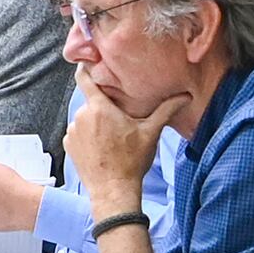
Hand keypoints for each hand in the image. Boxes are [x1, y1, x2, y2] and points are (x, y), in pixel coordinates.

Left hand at [66, 70, 186, 200]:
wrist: (113, 190)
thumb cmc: (132, 161)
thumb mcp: (151, 132)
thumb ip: (166, 110)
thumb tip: (185, 96)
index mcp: (99, 108)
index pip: (84, 79)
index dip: (85, 69)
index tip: (89, 63)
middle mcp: (81, 116)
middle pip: (91, 102)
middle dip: (103, 107)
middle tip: (118, 118)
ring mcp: (72, 131)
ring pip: (84, 119)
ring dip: (95, 123)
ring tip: (111, 137)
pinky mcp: (67, 145)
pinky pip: (78, 133)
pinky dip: (87, 136)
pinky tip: (101, 147)